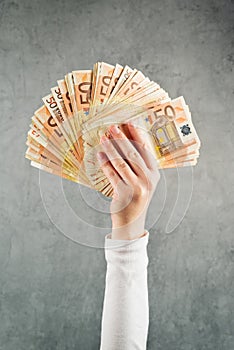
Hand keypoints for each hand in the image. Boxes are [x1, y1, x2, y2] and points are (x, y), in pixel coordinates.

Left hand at [96, 123, 159, 239]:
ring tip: (103, 137)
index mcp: (154, 173)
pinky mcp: (124, 193)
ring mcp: (137, 187)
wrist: (131, 221)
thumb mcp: (142, 180)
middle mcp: (148, 179)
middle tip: (112, 126)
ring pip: (121, 162)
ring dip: (111, 148)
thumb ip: (138, 163)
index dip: (137, 135)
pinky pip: (112, 174)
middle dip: (122, 138)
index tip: (129, 122)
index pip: (146, 149)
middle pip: (133, 154)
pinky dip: (105, 163)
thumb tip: (125, 140)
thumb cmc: (135, 196)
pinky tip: (99, 154)